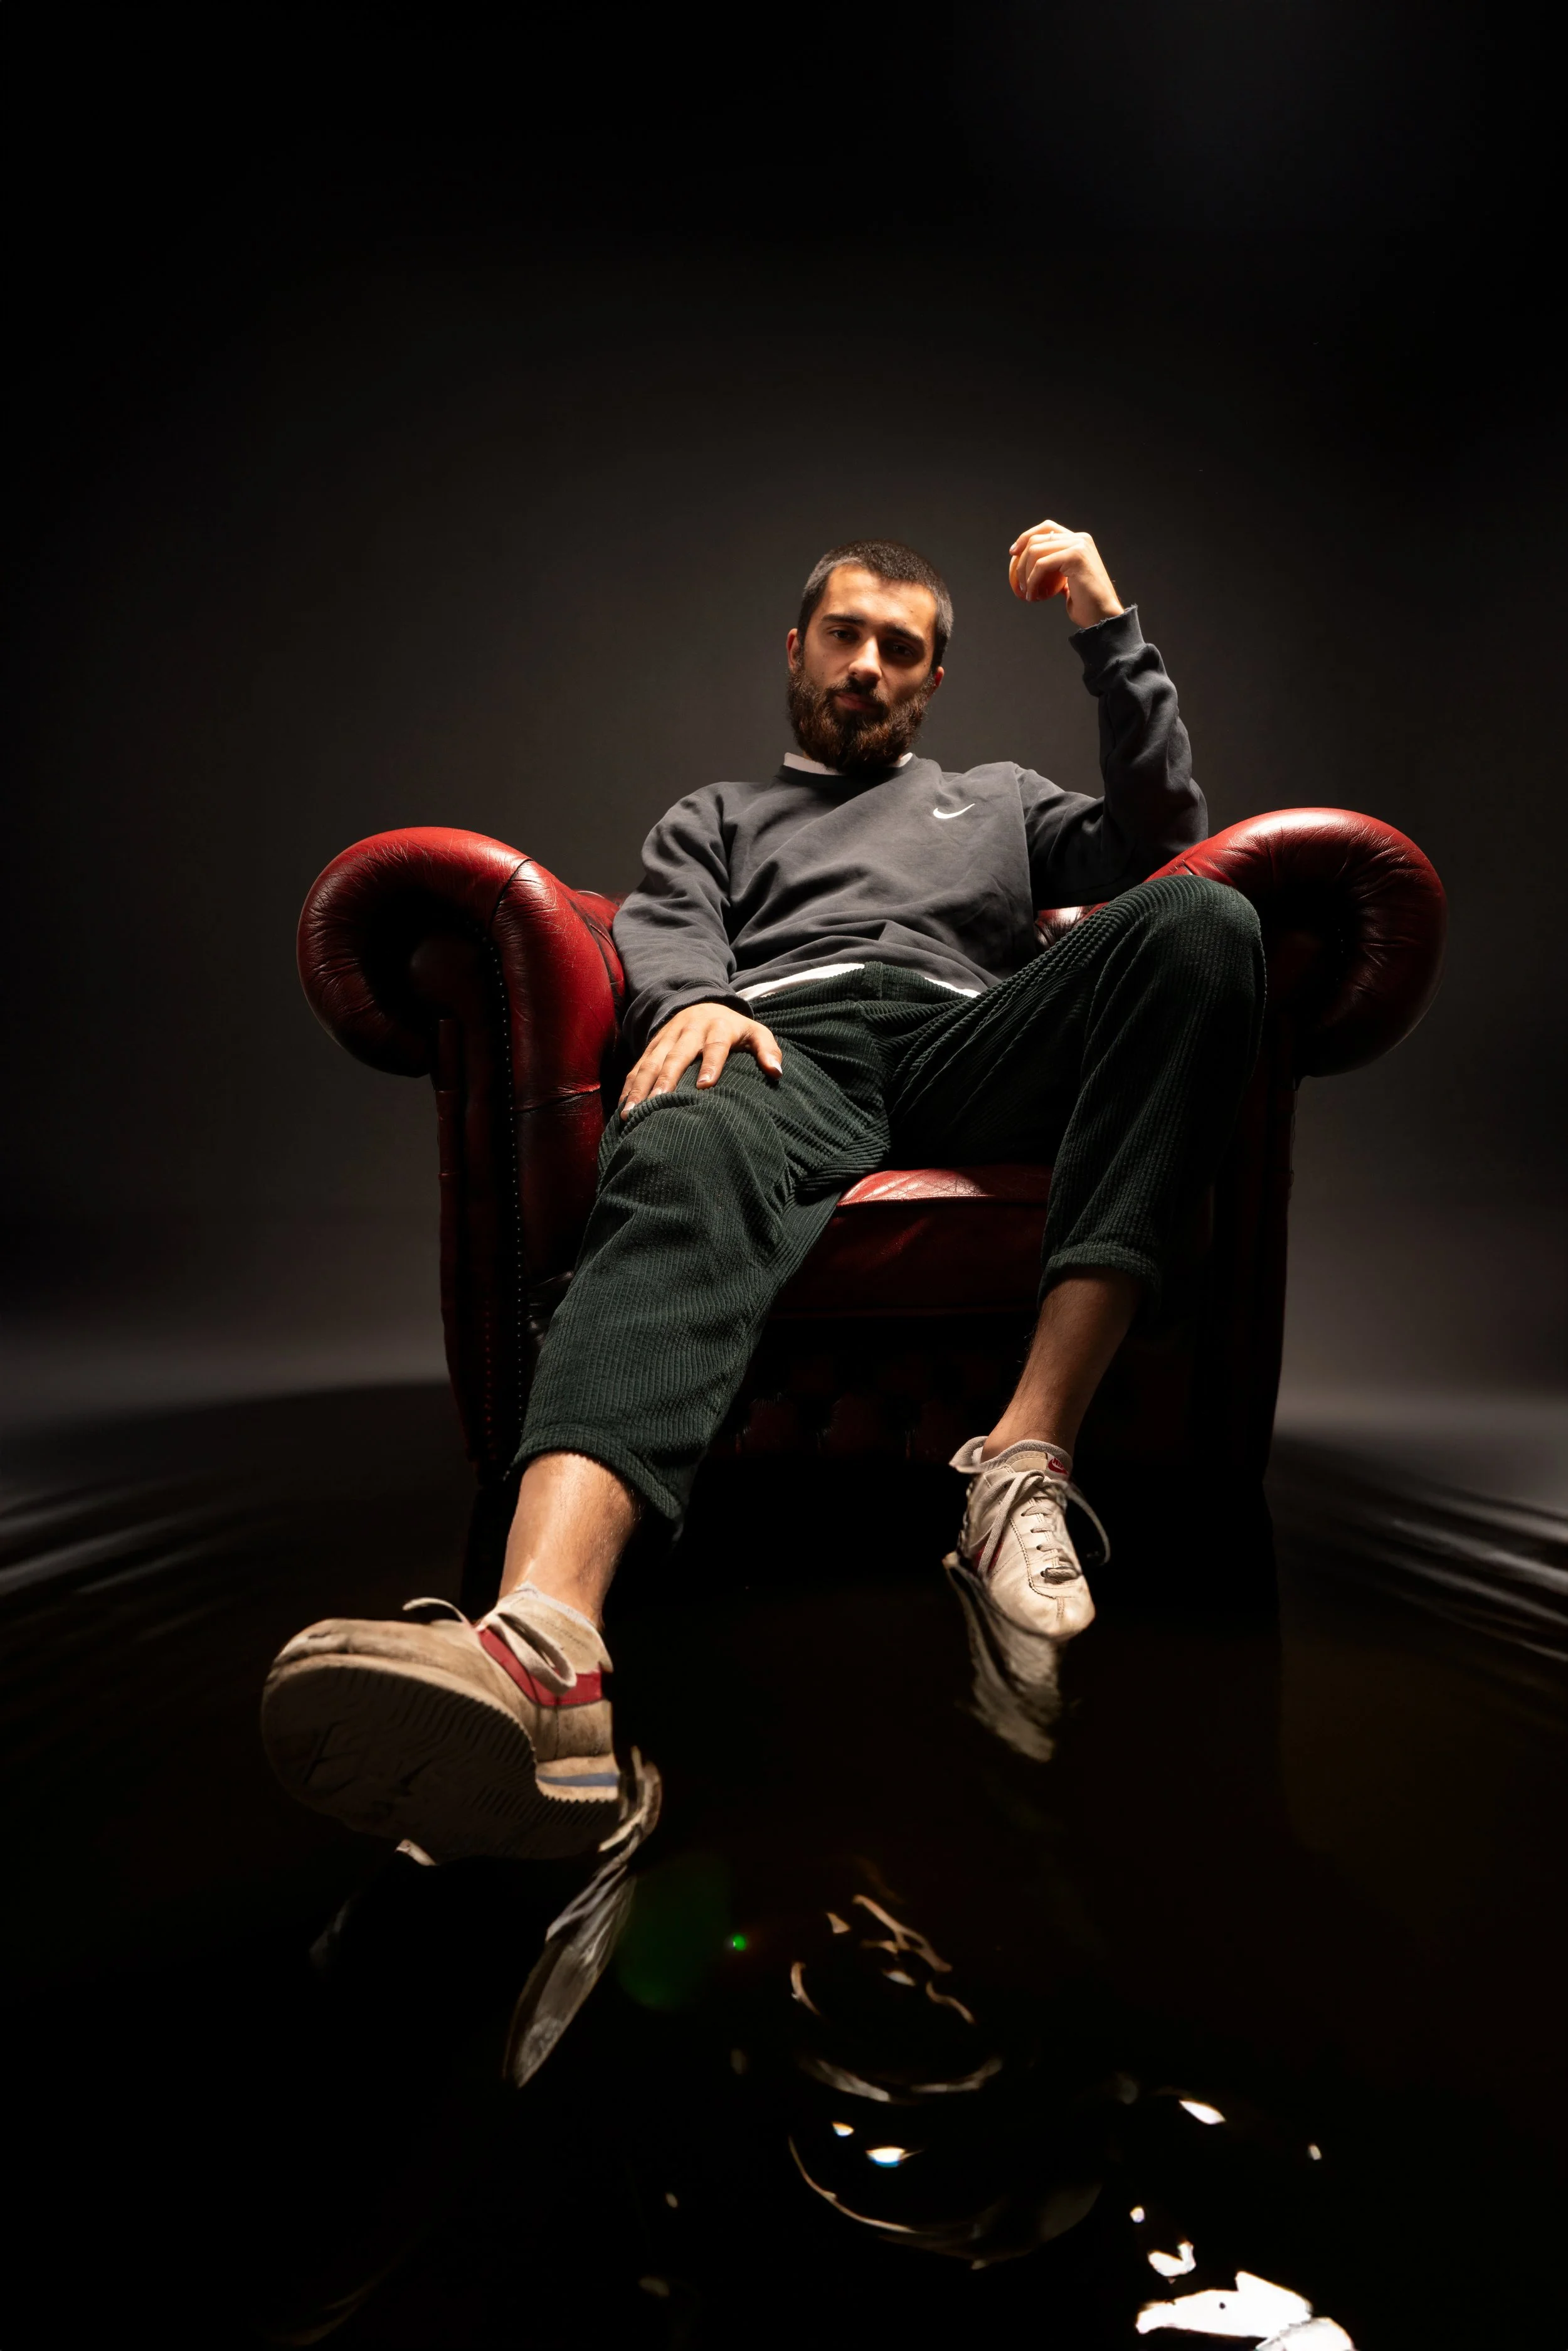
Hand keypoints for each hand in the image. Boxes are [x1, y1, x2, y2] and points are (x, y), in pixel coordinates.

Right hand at [619, 1001, 782, 1116]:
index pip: (715, 1045)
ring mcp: (667, 1038)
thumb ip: (767, 1049)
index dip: (711, 1063)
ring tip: (632, 1112)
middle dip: (666, 1079)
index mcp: (717, 1027)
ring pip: (651, 1062)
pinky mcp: (651, 1046)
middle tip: (657, 1103)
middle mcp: (689, 1031)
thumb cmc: (733, 1028)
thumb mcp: (755, 1032)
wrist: (700, 1003)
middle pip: (677, 1055)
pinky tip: (623, 1107)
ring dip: (640, 1087)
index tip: (705, 1086)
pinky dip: (628, 1086)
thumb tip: (776, 1072)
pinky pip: (638, 1066)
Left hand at [1008, 520, 1123, 626]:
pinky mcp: (1075, 556)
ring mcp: (1079, 545)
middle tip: (1018, 583)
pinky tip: (1032, 595)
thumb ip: (1055, 570)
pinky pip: (1042, 565)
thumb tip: (1033, 567)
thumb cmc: (1085, 605)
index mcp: (1079, 541)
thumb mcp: (1067, 582)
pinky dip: (1032, 581)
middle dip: (1021, 561)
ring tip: (1027, 593)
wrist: (1102, 616)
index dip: (1025, 537)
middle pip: (1037, 538)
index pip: (1047, 528)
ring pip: (1036, 550)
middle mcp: (1080, 539)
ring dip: (1025, 574)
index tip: (1013, 553)